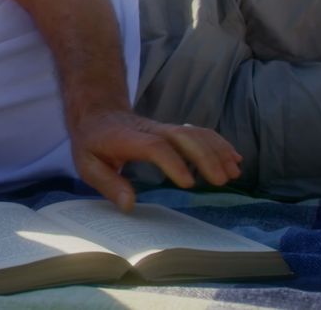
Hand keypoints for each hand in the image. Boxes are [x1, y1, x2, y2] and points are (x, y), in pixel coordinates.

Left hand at [68, 111, 242, 211]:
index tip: (188, 183)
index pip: (154, 146)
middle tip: (221, 181)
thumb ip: (108, 184)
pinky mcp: (171, 130)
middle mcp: (149, 130)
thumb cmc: (92, 144)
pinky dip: (218, 143)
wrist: (97, 115)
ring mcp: (162, 128)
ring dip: (216, 150)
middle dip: (204, 156)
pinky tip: (234, 158)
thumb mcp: (87, 165)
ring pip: (194, 132)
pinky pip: (199, 132)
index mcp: (126, 138)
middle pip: (182, 136)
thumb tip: (129, 205)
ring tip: (233, 172)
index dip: (173, 162)